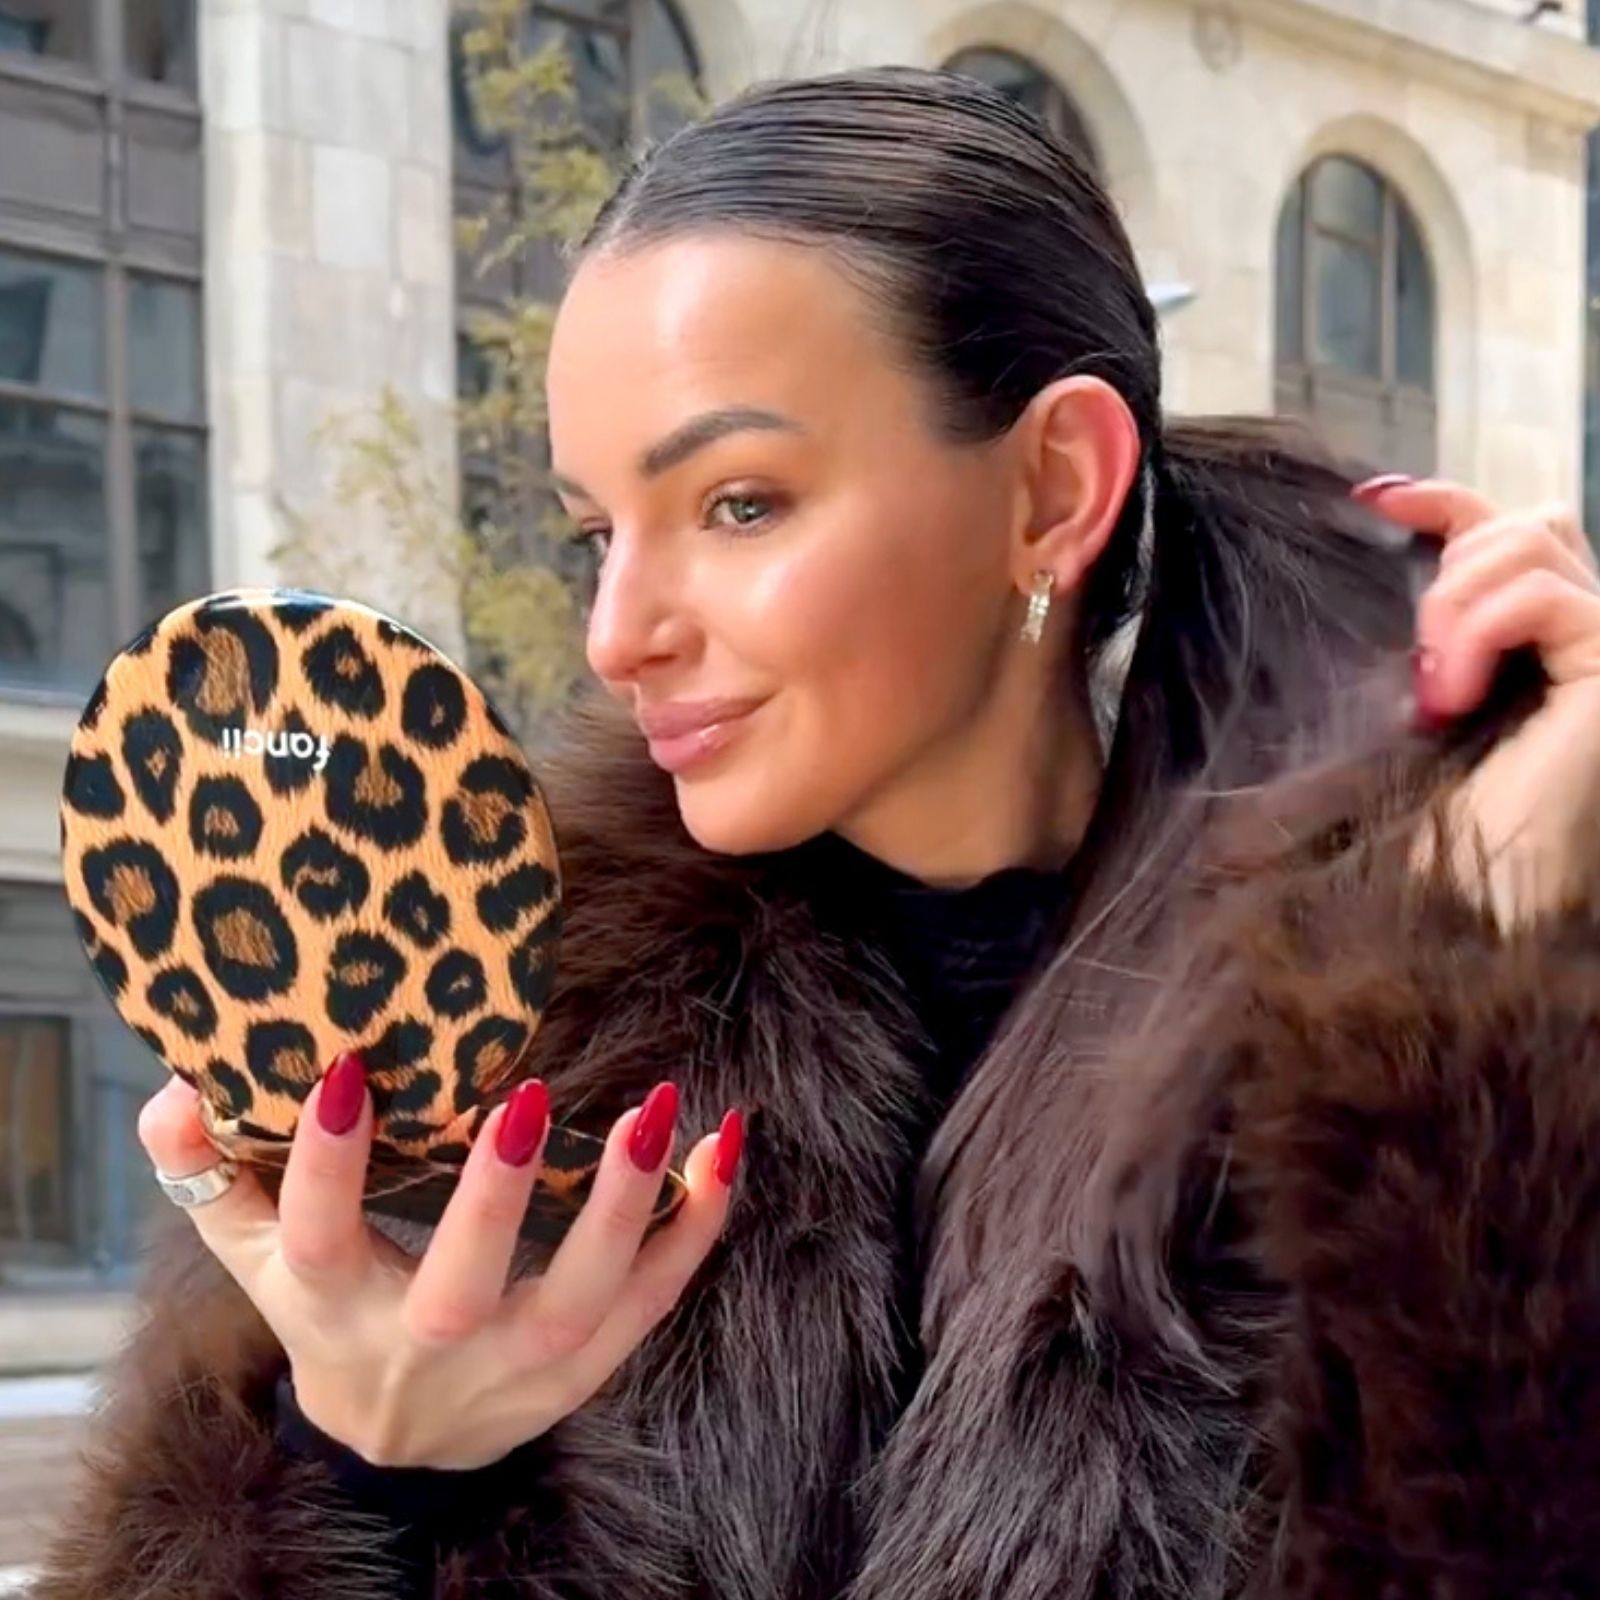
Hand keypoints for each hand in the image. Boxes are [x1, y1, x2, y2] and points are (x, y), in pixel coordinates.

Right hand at [138, 1055, 742, 1468]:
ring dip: (632, 1207)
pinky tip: (725, 1146)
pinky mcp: (591, 1366)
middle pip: (462, 1288)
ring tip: (666, 1112)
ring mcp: (521, 1366)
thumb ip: (217, 1176)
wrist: (403, 1445)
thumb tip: (178, 1089)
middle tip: (529, 1097)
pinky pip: (657, 1299)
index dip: (324, 1164)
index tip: (342, 1070)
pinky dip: (698, 1227)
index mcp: (337, 1309)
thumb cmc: (333, 1321)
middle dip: (495, 1197)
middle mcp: (430, 1346)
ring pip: (585, 1297)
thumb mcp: (262, 1259)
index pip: (319, 1240)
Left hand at [1354, 474, 1599, 927]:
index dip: (1447, 499)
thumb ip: (1428, 627)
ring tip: (1434, 687)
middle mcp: (1593, 634)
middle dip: (1453, 565)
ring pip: (1534, 540)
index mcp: (1544, 641)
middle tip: (1420, 658)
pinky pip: (1543, 593)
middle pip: (1531, 521)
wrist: (1468, 892)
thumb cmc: (1436, 814)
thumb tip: (1379, 527)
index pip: (1510, 531)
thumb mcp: (1417, 694)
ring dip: (1457, 603)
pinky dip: (1480, 631)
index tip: (1373, 498)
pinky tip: (1451, 696)